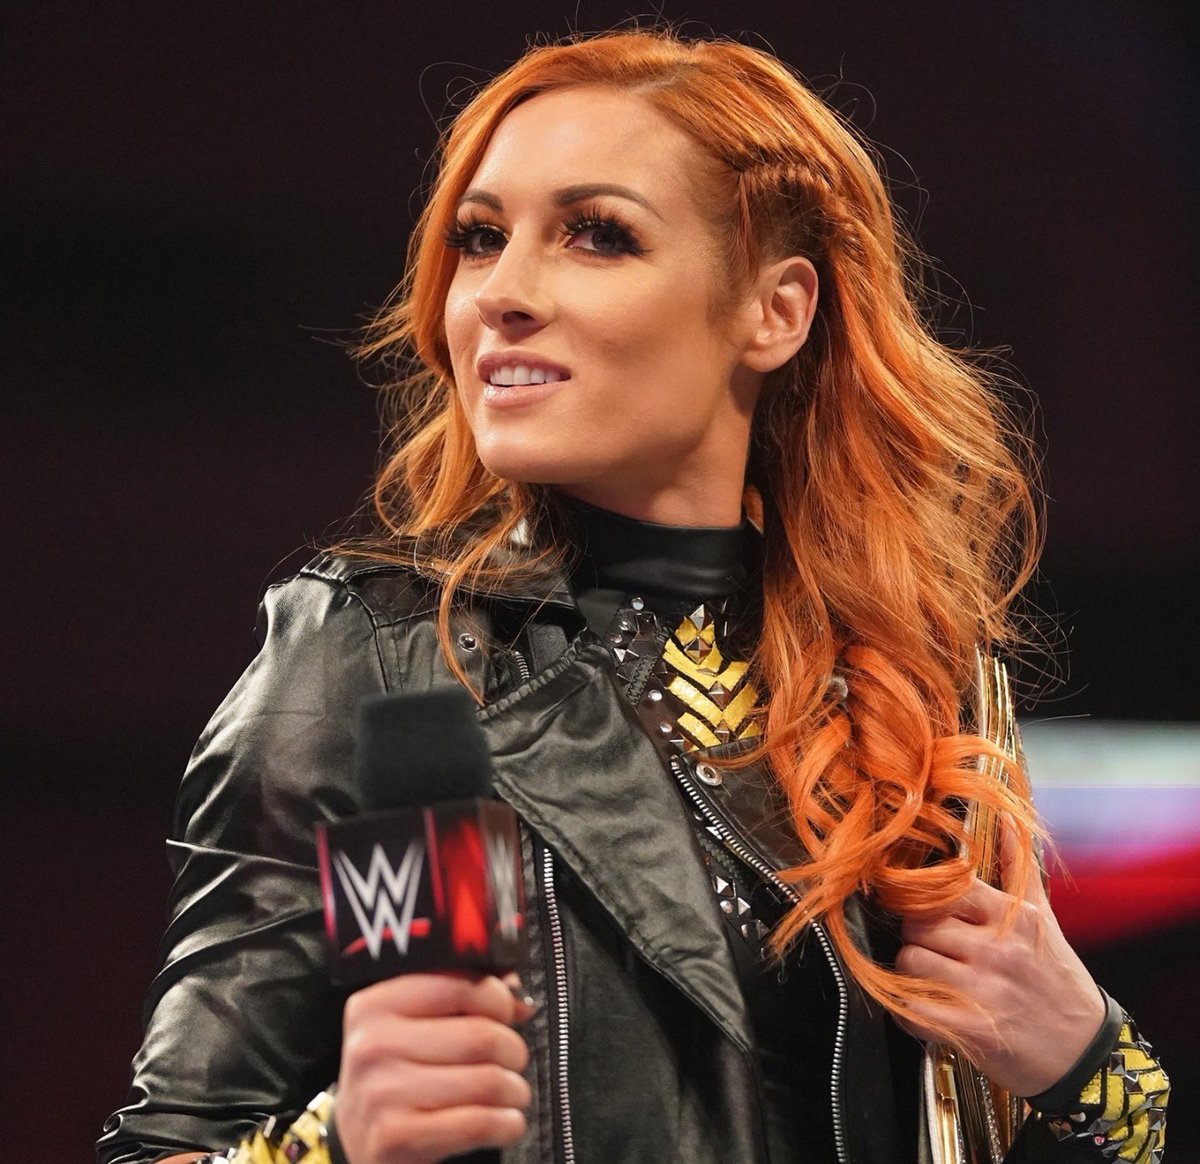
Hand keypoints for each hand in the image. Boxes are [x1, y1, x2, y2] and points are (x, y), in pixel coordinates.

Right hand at [335, 972, 534, 1163]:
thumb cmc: (394, 1076)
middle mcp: (373, 1045)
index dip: (498, 999)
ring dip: (514, 1089)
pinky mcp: (397, 1138)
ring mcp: (382, 1094)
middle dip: (513, 1049)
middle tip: (513, 1058)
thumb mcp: (410, 1027)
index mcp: (376, 1005)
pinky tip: (507, 1120)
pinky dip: (507, 1122)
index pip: (460, 985)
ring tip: (511, 1091)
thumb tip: (517, 996)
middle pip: (481, 1036)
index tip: (505, 1013)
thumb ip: (460, 997)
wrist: (356, 1143)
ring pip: (487, 1081)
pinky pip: (479, 1124)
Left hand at [895, 831, 1105, 1097]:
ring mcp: (981, 990)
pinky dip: (908, 1009)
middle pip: (916, 924)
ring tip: (931, 977)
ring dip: (911, 971)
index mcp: (1010, 918)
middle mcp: (995, 950)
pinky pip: (910, 1007)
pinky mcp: (968, 1029)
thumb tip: (1006, 818)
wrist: (1086, 1054)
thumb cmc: (1059, 982)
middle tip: (931, 947)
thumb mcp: (1043, 920)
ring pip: (908, 961)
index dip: (925, 898)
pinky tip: (925, 1009)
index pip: (942, 888)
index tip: (925, 909)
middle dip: (916, 935)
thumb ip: (1018, 868)